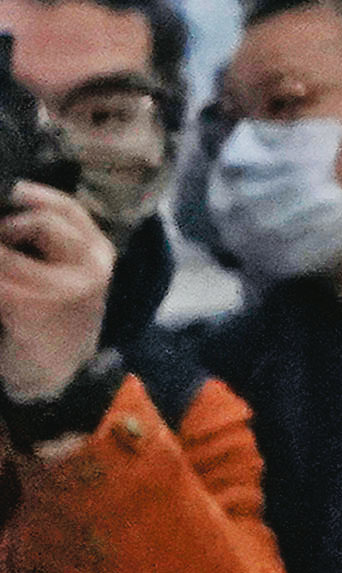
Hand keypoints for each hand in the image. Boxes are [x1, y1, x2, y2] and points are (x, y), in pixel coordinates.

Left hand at [0, 182, 112, 411]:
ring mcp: (63, 288)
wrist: (56, 382)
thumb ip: (51, 249)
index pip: (68, 209)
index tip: (10, 190)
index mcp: (100, 255)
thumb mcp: (69, 280)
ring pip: (6, 253)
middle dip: (3, 226)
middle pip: (37, 223)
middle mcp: (88, 267)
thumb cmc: (55, 325)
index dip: (34, 195)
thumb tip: (10, 217)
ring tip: (1, 275)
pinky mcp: (32, 307)